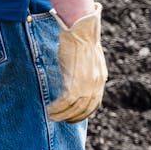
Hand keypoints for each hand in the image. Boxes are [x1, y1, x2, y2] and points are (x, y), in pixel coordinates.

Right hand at [46, 3, 106, 122]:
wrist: (80, 29)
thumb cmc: (81, 38)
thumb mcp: (89, 56)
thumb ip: (87, 68)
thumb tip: (80, 73)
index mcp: (100, 78)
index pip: (94, 103)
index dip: (83, 113)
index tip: (72, 116)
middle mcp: (96, 83)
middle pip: (85, 109)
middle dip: (72, 118)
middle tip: (60, 120)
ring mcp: (87, 83)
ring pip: (74, 108)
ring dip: (61, 115)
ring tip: (51, 116)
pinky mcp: (75, 81)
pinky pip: (66, 102)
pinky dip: (57, 108)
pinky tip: (49, 108)